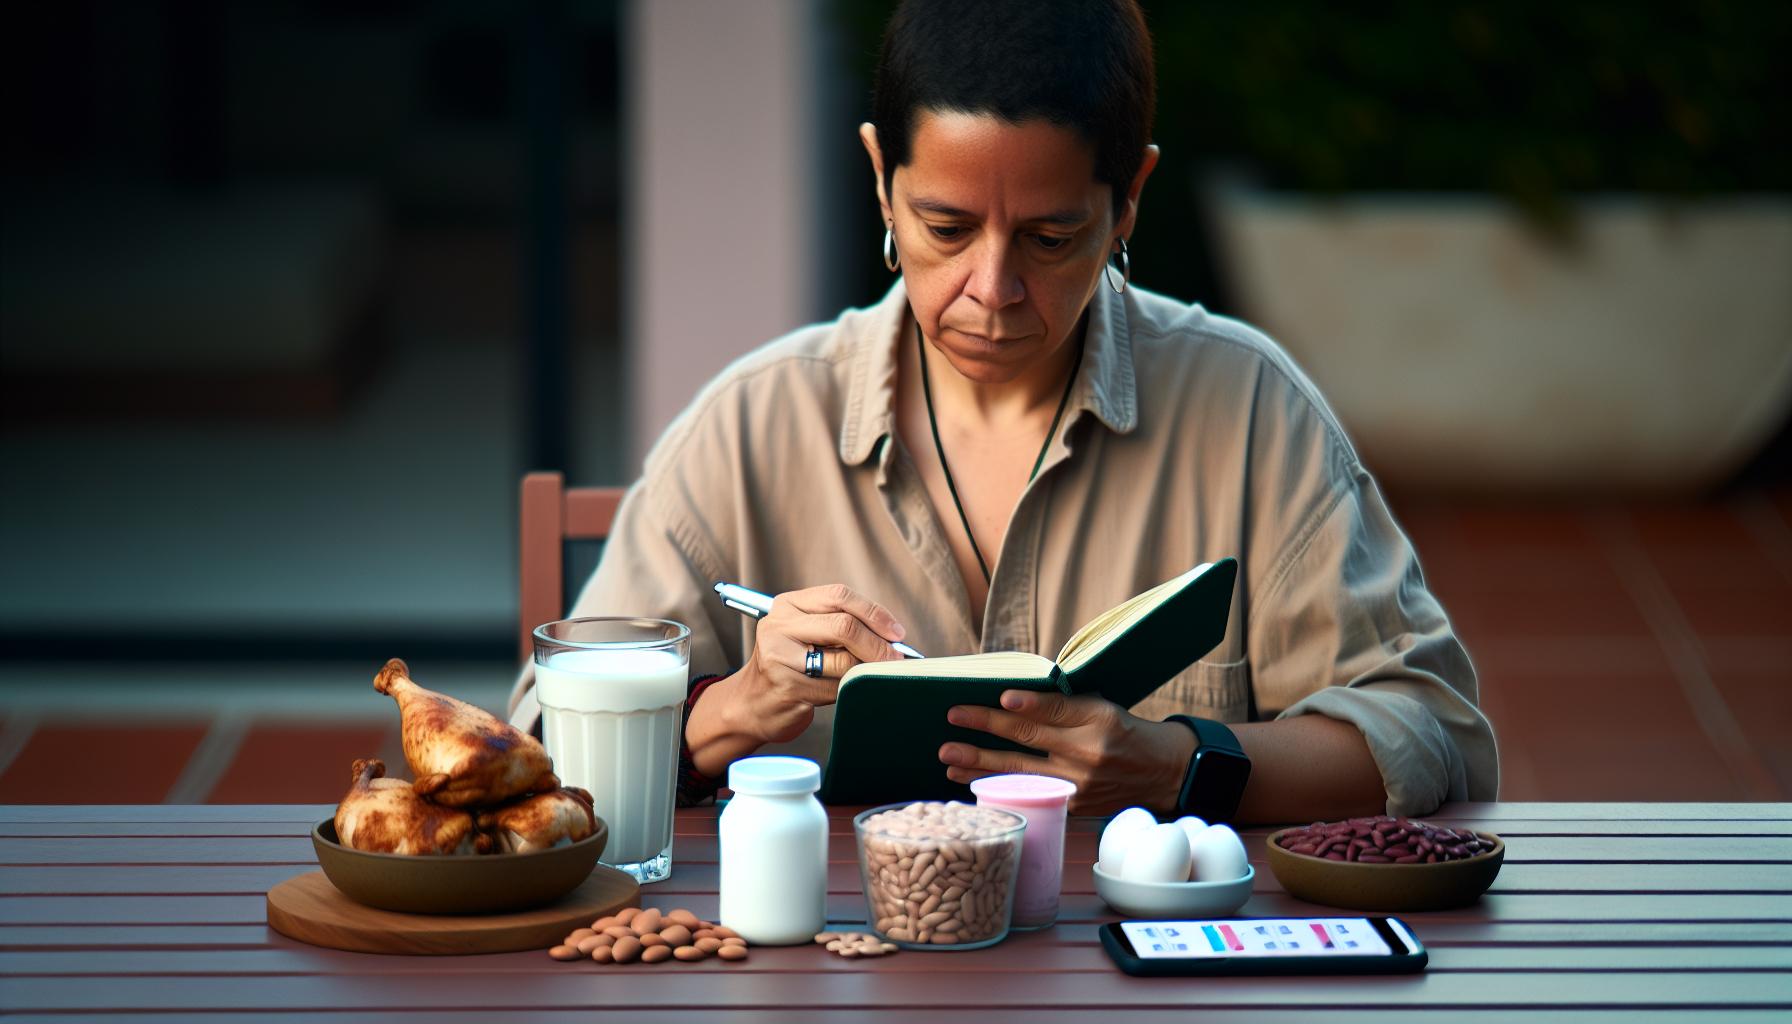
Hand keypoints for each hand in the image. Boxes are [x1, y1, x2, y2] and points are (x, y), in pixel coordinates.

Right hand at [728, 583, 906, 744]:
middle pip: (843, 626)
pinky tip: (842, 690)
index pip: (839, 596)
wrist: (752, 704)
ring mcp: (779, 656)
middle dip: (877, 644)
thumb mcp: (807, 634)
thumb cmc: (790, 667)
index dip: (874, 613)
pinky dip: (848, 690)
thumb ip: (840, 625)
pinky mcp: (787, 687)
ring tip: (866, 675)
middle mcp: (779, 625)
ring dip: (863, 670)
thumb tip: (891, 636)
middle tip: (896, 658)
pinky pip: (835, 687)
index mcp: (788, 605)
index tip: (896, 632)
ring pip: (843, 660)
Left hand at [939, 690, 1194, 814]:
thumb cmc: (1124, 732)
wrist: (1161, 773)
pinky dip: (1000, 789)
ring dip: (981, 767)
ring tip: (948, 760)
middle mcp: (1088, 754)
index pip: (1058, 711)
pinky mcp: (1073, 806)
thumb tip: (1013, 701)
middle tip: (953, 721)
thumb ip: (1064, 706)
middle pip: (1031, 740)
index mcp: (1098, 721)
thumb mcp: (1102, 708)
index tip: (1002, 698)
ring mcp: (1079, 784)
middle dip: (987, 730)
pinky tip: (974, 784)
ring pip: (1022, 774)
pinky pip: (1030, 795)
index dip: (1029, 704)